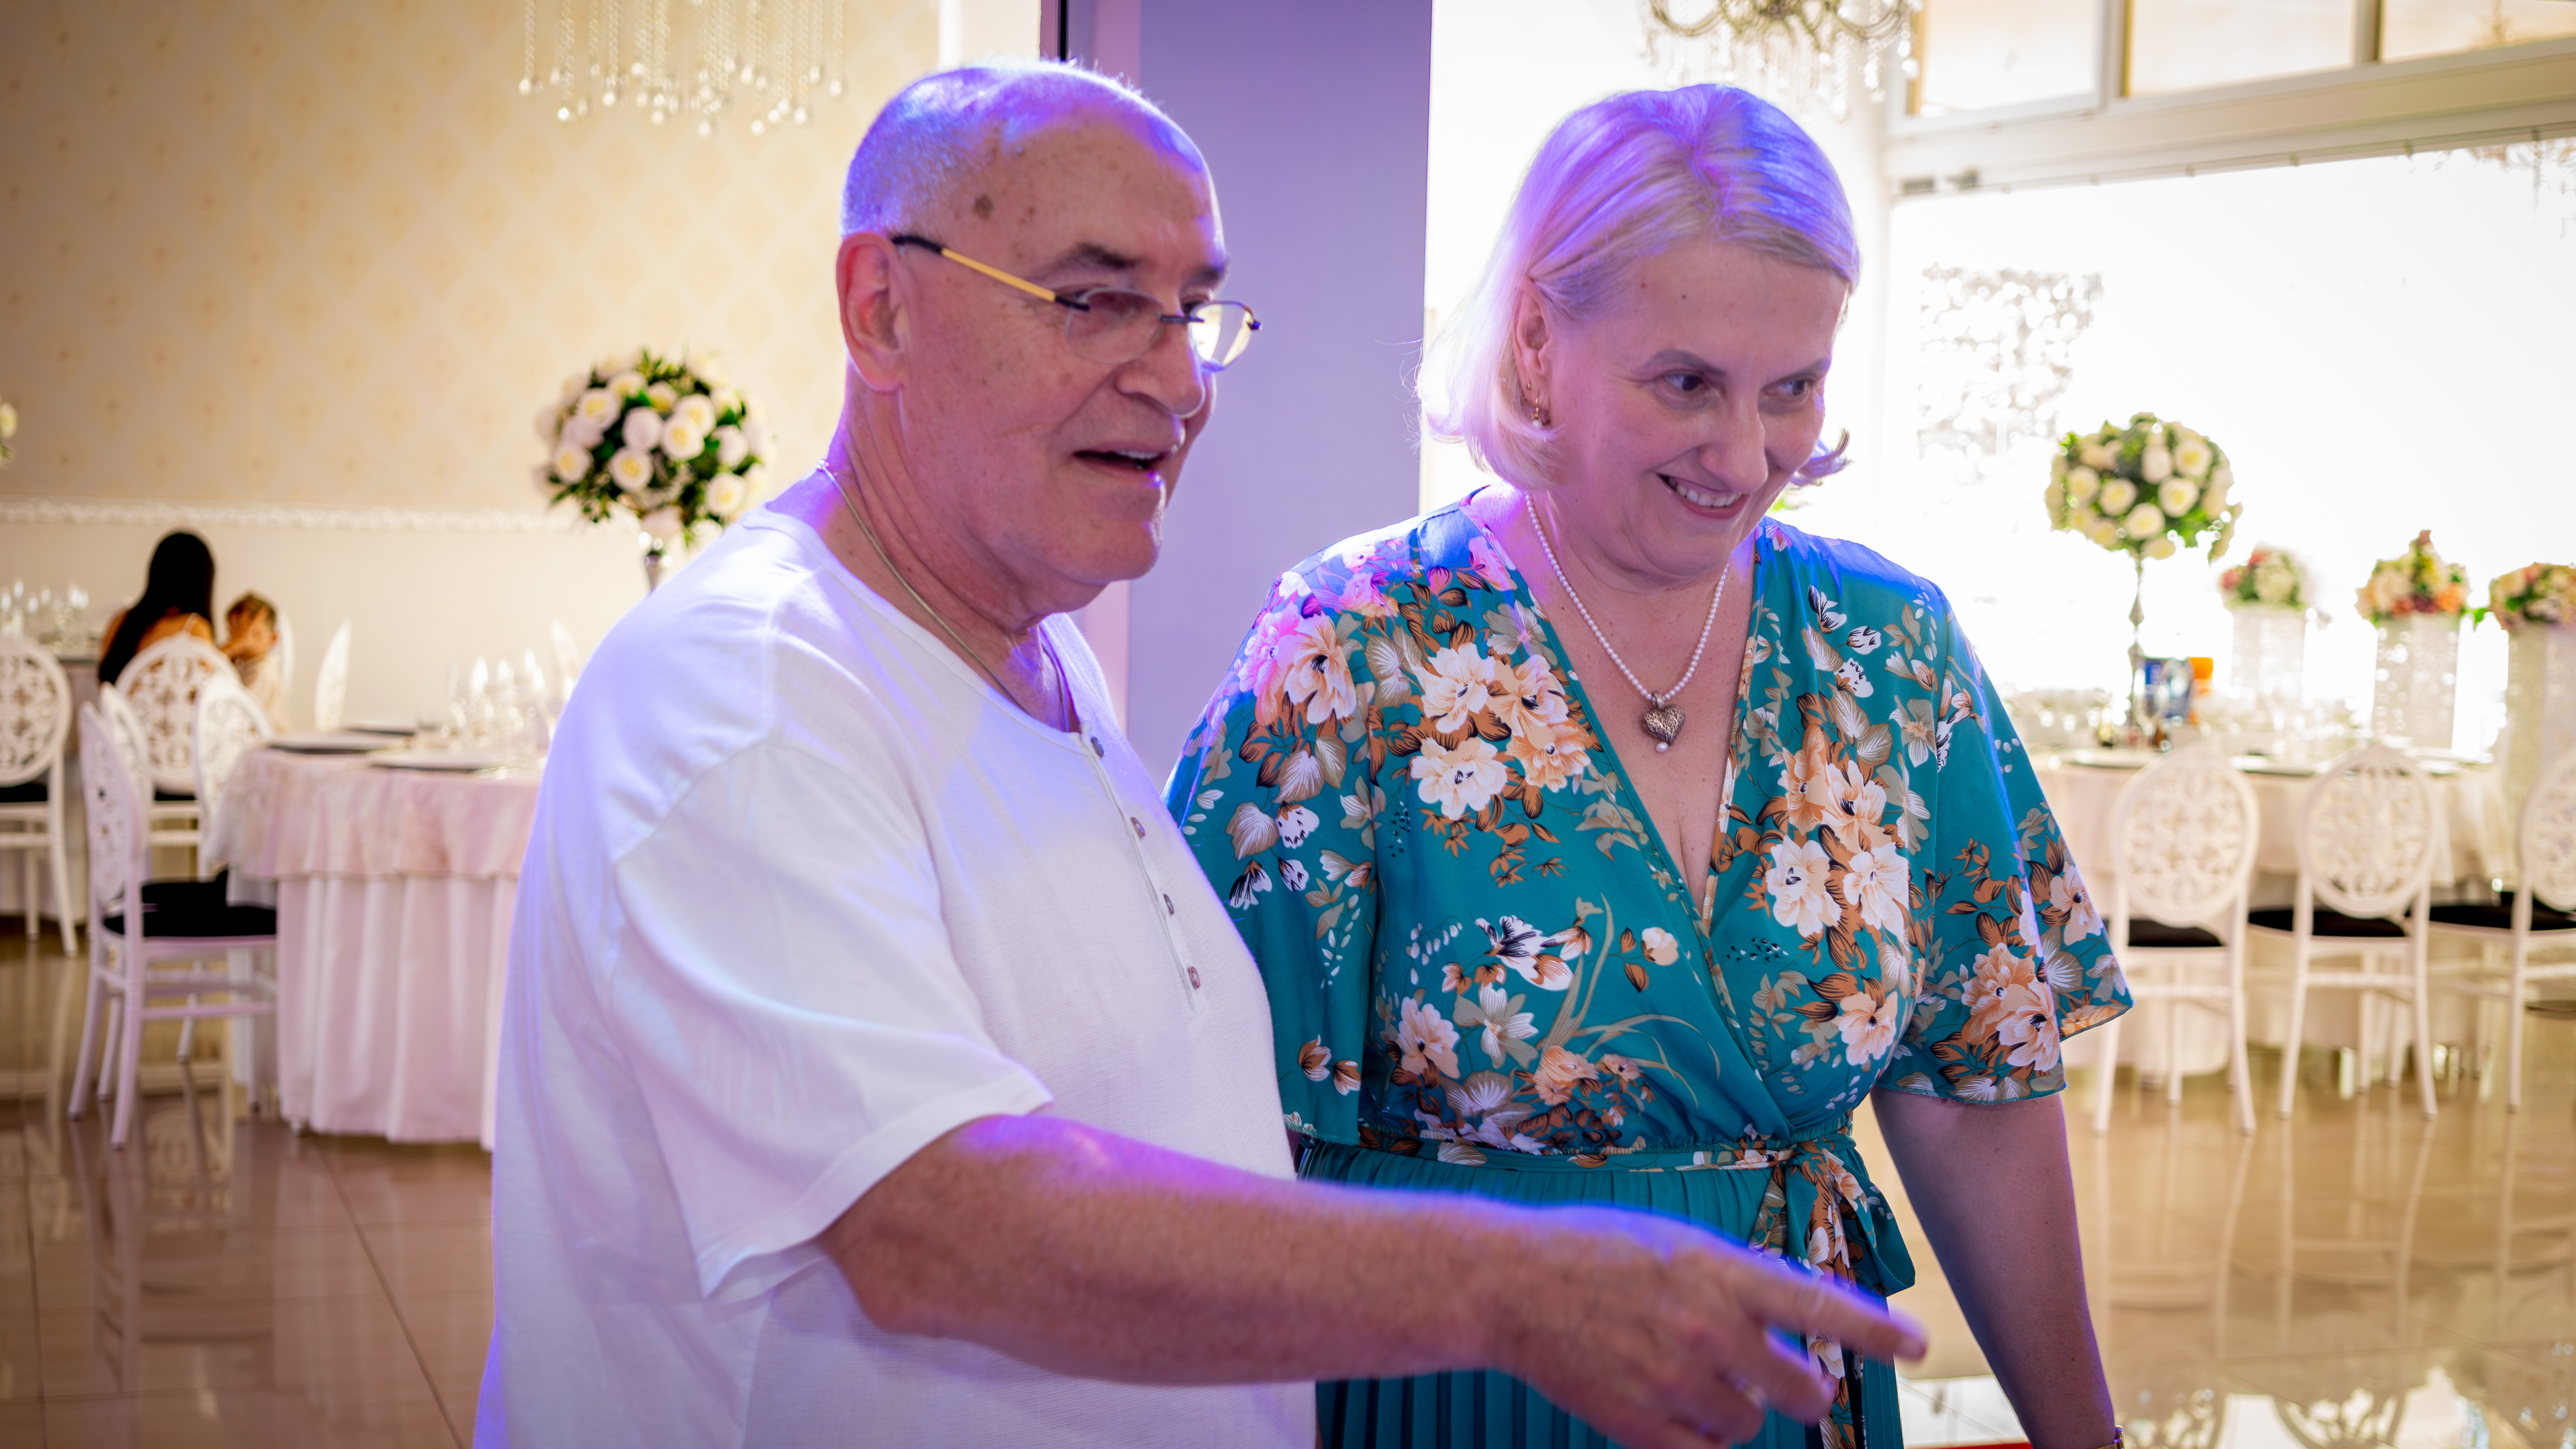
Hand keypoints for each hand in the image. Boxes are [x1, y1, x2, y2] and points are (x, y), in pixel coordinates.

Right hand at [1492, 1207, 1922, 1448]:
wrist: (1508, 1283)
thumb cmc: (1592, 1253)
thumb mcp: (1675, 1243)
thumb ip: (1733, 1281)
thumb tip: (1784, 1320)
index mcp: (1718, 1270)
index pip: (1817, 1304)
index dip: (1874, 1331)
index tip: (1917, 1346)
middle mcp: (1706, 1325)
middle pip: (1800, 1389)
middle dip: (1799, 1389)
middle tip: (1779, 1378)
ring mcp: (1673, 1378)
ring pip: (1750, 1423)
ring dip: (1734, 1408)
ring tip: (1687, 1374)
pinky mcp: (1639, 1422)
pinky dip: (1698, 1436)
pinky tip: (1668, 1404)